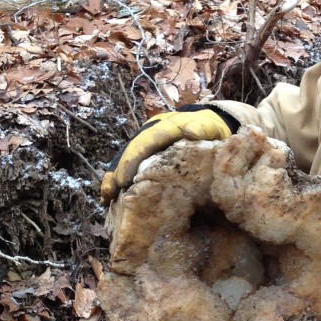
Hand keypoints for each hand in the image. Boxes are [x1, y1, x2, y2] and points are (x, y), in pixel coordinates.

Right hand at [101, 106, 235, 203]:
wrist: (214, 124)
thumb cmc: (214, 132)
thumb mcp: (213, 128)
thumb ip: (203, 129)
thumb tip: (191, 132)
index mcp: (169, 126)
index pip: (148, 141)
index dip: (134, 159)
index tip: (124, 179)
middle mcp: (154, 131)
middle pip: (132, 150)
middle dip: (120, 171)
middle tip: (112, 192)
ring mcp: (148, 141)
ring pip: (127, 157)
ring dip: (115, 176)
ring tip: (106, 196)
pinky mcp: (148, 152)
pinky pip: (130, 164)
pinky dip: (120, 178)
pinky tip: (111, 196)